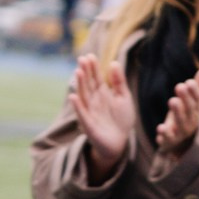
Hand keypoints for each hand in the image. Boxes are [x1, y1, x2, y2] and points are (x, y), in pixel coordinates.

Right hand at [69, 55, 135, 179]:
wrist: (119, 142)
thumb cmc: (121, 120)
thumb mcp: (124, 97)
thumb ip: (119, 81)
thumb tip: (114, 62)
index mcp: (102, 93)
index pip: (95, 77)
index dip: (93, 67)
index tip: (90, 56)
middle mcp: (94, 101)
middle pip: (88, 84)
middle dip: (85, 72)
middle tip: (82, 59)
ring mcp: (90, 113)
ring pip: (84, 96)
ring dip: (80, 85)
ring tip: (78, 72)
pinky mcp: (89, 125)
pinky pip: (82, 115)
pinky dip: (77, 106)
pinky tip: (73, 97)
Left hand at [155, 69, 198, 156]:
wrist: (180, 144)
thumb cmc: (185, 117)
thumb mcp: (191, 103)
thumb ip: (198, 88)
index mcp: (196, 110)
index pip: (198, 100)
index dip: (195, 91)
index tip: (189, 82)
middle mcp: (191, 121)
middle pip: (190, 109)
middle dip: (186, 98)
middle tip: (180, 86)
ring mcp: (181, 132)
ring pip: (180, 121)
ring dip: (177, 111)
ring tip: (172, 101)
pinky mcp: (170, 141)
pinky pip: (168, 138)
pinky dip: (165, 133)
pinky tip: (160, 127)